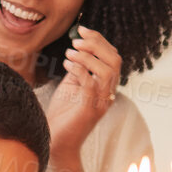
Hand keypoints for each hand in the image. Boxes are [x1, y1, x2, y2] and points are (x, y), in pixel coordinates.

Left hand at [45, 26, 121, 153]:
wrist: (56, 142)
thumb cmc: (63, 114)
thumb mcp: (72, 86)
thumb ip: (79, 69)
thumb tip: (77, 47)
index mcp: (106, 86)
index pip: (113, 57)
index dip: (99, 40)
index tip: (82, 30)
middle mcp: (108, 93)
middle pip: (115, 61)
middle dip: (97, 44)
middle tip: (77, 39)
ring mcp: (101, 103)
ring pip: (107, 72)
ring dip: (88, 57)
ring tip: (70, 52)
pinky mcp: (90, 111)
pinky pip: (91, 85)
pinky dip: (80, 70)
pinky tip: (67, 64)